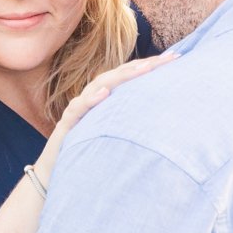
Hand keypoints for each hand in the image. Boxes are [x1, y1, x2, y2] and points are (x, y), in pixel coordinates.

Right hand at [32, 53, 177, 183]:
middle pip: (118, 75)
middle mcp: (91, 98)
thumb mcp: (113, 134)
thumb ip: (129, 121)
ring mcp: (78, 109)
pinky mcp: (66, 125)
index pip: (129, 77)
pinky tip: (104, 94)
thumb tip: (162, 118)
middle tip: (171, 59)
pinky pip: (78, 109)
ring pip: (99, 86)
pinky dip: (91, 100)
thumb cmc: (86, 153)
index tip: (178, 60)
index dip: (151, 66)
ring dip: (122, 76)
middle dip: (144, 65)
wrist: (54, 174)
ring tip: (144, 68)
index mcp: (104, 99)